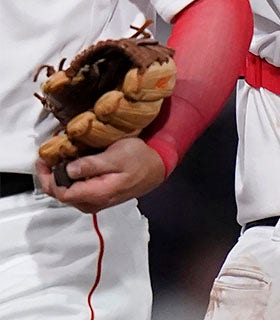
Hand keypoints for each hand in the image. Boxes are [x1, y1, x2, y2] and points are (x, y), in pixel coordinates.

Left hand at [35, 138, 165, 213]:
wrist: (156, 168)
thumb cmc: (140, 159)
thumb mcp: (117, 156)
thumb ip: (92, 164)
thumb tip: (68, 169)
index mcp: (98, 193)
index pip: (62, 193)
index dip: (48, 178)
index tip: (43, 160)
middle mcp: (94, 203)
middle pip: (62, 196)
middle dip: (50, 178)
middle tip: (47, 158)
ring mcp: (96, 202)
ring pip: (67, 195)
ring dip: (59, 179)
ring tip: (57, 161)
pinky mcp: (98, 199)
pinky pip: (76, 193)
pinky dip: (68, 181)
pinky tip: (70, 168)